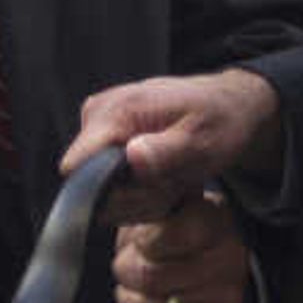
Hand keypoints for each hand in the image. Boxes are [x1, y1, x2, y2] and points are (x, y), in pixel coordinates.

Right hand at [66, 70, 280, 221]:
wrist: (225, 105)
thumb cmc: (217, 120)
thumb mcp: (203, 140)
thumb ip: (167, 152)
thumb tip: (133, 157)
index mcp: (117, 110)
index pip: (77, 167)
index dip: (111, 193)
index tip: (152, 191)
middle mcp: (97, 115)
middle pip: (89, 186)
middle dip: (133, 198)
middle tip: (173, 188)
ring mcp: (98, 126)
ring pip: (100, 190)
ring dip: (138, 197)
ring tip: (171, 181)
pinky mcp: (103, 139)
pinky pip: (107, 183)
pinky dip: (137, 191)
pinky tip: (162, 180)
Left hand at [114, 193, 247, 302]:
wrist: (220, 270)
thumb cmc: (182, 234)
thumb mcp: (170, 204)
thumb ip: (147, 201)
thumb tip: (114, 199)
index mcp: (217, 221)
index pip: (165, 237)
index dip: (140, 242)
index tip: (139, 241)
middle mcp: (229, 264)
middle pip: (149, 278)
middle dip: (125, 271)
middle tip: (124, 266)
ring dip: (127, 301)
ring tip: (130, 290)